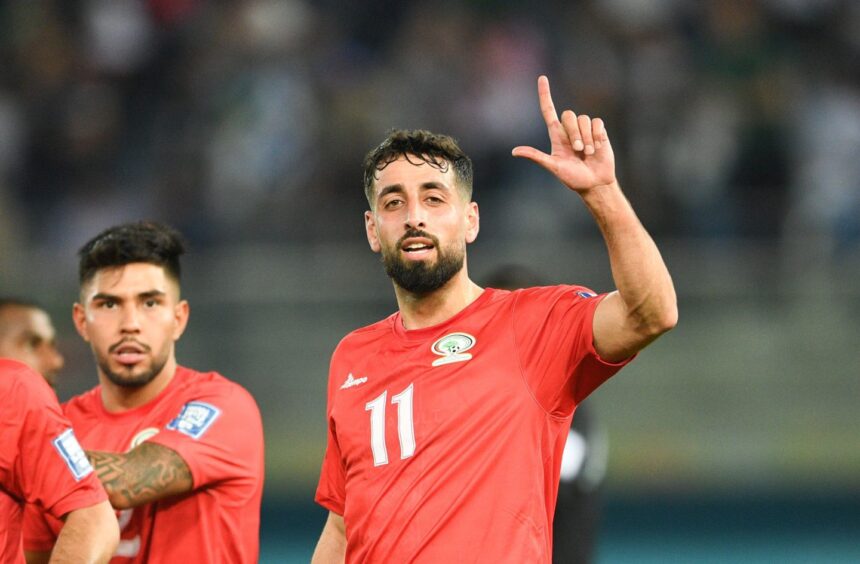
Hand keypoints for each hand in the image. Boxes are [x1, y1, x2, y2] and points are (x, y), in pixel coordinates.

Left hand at [512, 76, 615, 192]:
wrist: (595, 183)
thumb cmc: (573, 178)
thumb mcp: (553, 167)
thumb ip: (536, 157)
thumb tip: (514, 151)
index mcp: (556, 135)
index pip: (548, 110)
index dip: (545, 94)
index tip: (542, 78)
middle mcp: (569, 130)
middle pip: (569, 115)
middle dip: (574, 133)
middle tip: (578, 150)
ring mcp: (584, 130)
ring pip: (584, 119)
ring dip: (587, 138)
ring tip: (588, 153)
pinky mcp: (598, 131)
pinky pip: (597, 123)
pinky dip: (597, 136)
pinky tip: (598, 147)